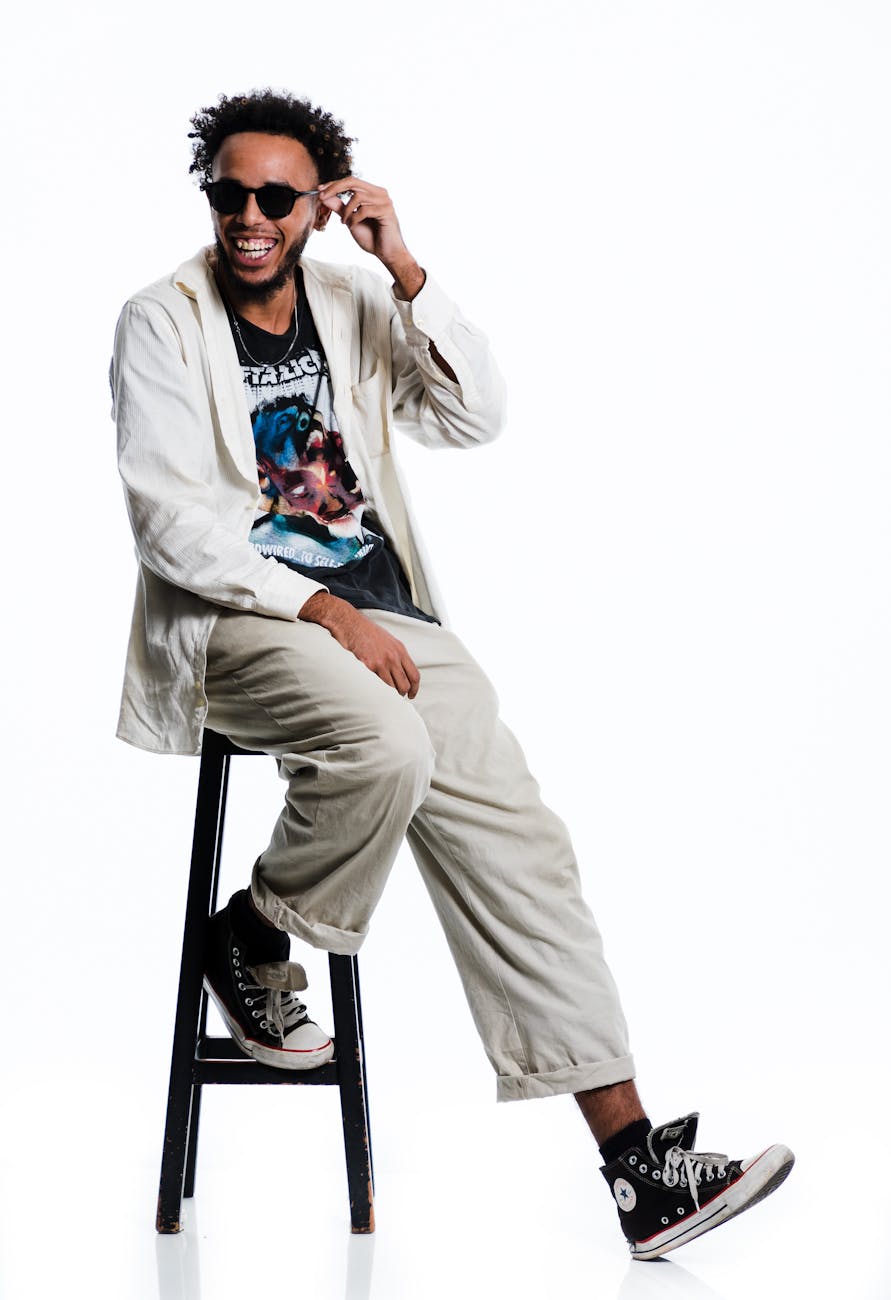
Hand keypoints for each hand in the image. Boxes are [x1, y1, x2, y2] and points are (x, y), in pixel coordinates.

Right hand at [299, 592, 420, 697]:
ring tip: (381, 695)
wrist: (348, 623)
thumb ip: (395, 654)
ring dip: (387, 694)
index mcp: (400, 650)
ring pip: (391, 688)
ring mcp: (381, 662)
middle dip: (400, 693)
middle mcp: (393, 657)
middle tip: (394, 696)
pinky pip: (376, 685)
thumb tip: (399, 671)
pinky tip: (371, 691)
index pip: (414, 675)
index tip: (411, 695)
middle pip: (404, 684)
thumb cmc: (365, 631)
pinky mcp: (368, 666)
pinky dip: (375, 691)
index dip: (414, 688)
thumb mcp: (387, 640)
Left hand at [317, 176, 424, 298]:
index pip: (351, 181)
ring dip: (346, 211)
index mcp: (372, 192)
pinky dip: (355, 218)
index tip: (319, 190)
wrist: (386, 254)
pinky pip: (364, 209)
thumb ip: (340, 208)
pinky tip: (354, 225)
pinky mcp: (386, 210)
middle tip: (322, 197)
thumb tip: (324, 197)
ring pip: (357, 196)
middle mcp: (380, 193)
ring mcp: (384, 201)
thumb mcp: (350, 220)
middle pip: (353, 181)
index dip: (334, 184)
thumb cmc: (372, 238)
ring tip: (346, 223)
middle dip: (335, 188)